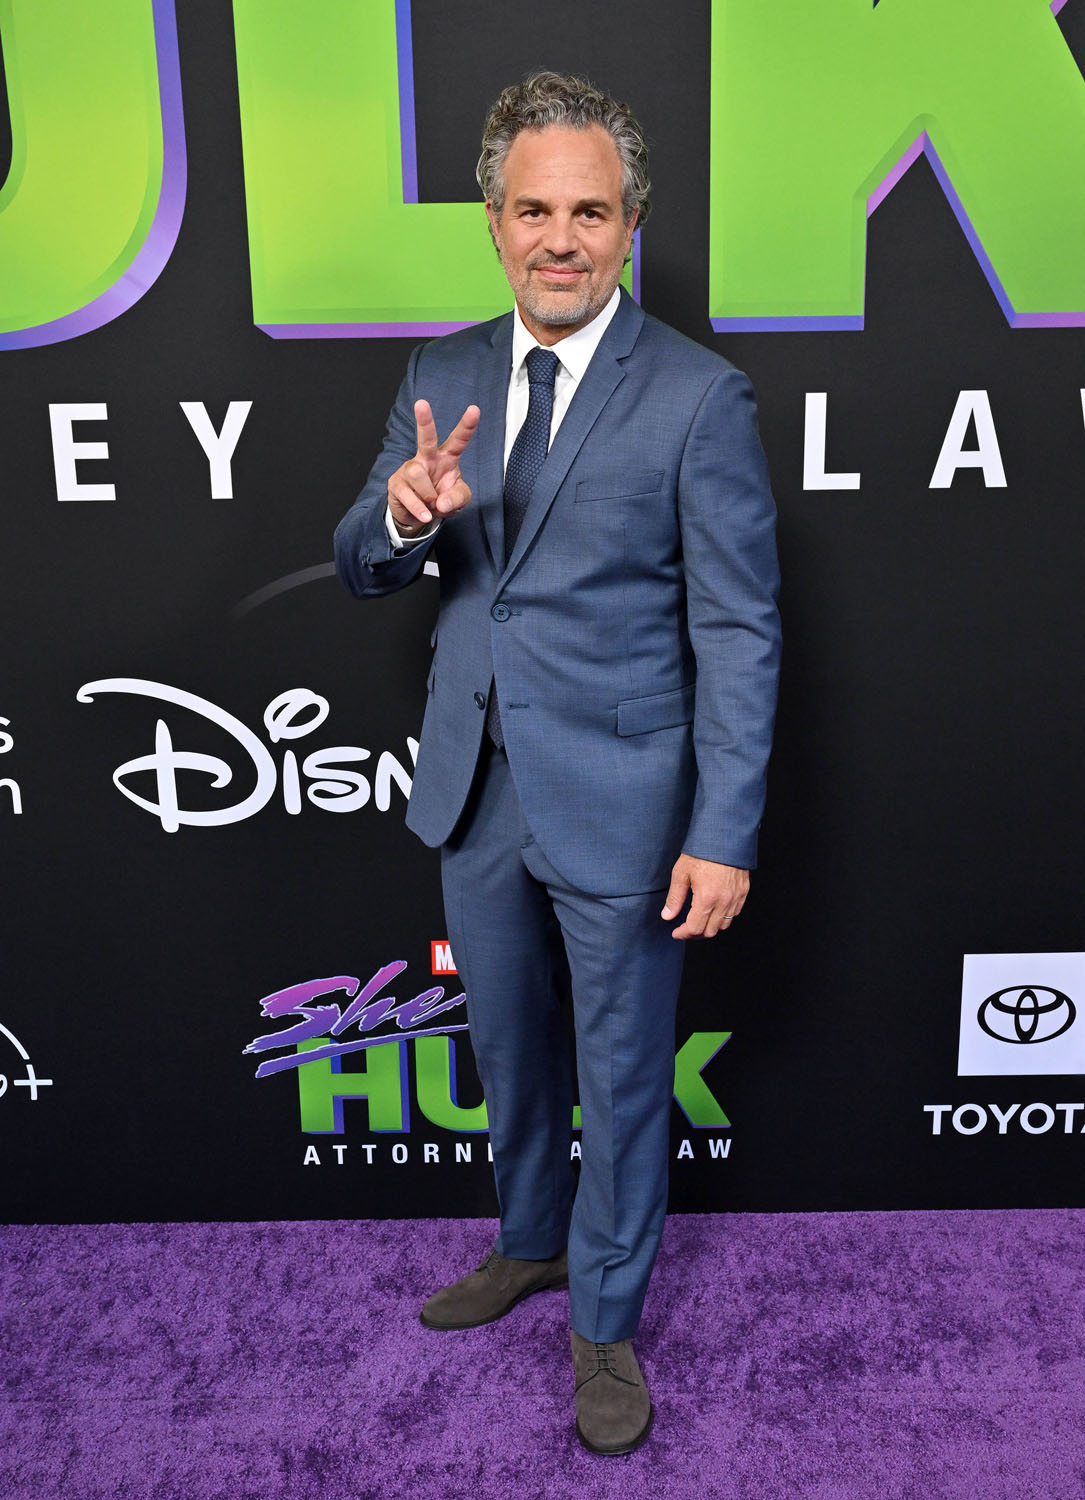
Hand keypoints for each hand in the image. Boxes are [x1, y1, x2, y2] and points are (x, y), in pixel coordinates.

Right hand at [388, 400, 479, 535]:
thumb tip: (442, 502)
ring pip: (417, 474)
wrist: (419, 516)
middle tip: (421, 403)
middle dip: (424, 421)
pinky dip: (419, 508)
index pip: (458, 440)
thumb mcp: (459, 501)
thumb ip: (458, 498)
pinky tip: (425, 514)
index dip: (467, 426)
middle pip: (426, 438)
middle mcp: (427, 458)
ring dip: (428, 495)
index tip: (475, 409)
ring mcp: (410, 468)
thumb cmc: (442, 500)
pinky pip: (408, 495)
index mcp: (447, 457)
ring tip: (432, 505)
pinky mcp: (396, 483)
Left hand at [662, 855, 748, 938]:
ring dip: (710, 926)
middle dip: (695, 933)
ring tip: (699, 921)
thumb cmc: (702, 851)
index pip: (695, 928)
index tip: (676, 933)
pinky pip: (734, 913)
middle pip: (710, 931)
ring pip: (724, 925)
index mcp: (707, 898)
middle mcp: (724, 901)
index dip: (683, 934)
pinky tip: (713, 910)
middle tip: (685, 928)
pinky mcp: (743, 892)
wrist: (724, 835)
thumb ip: (675, 898)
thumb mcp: (681, 873)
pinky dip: (723, 917)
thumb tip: (667, 916)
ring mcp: (736, 897)